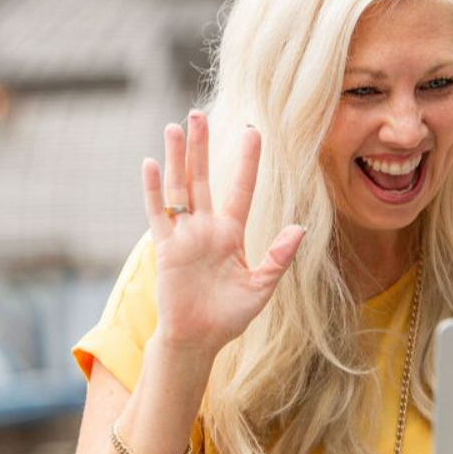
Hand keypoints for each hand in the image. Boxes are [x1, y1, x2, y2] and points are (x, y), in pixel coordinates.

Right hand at [142, 111, 305, 357]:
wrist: (198, 340)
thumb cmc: (229, 317)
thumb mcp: (261, 287)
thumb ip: (278, 257)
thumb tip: (300, 228)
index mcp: (231, 233)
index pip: (241, 189)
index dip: (246, 161)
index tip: (253, 132)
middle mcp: (206, 228)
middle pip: (203, 178)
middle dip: (201, 146)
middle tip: (199, 113)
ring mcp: (184, 235)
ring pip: (179, 188)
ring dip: (176, 158)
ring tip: (176, 126)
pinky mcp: (165, 248)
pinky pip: (158, 214)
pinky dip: (153, 189)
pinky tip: (152, 163)